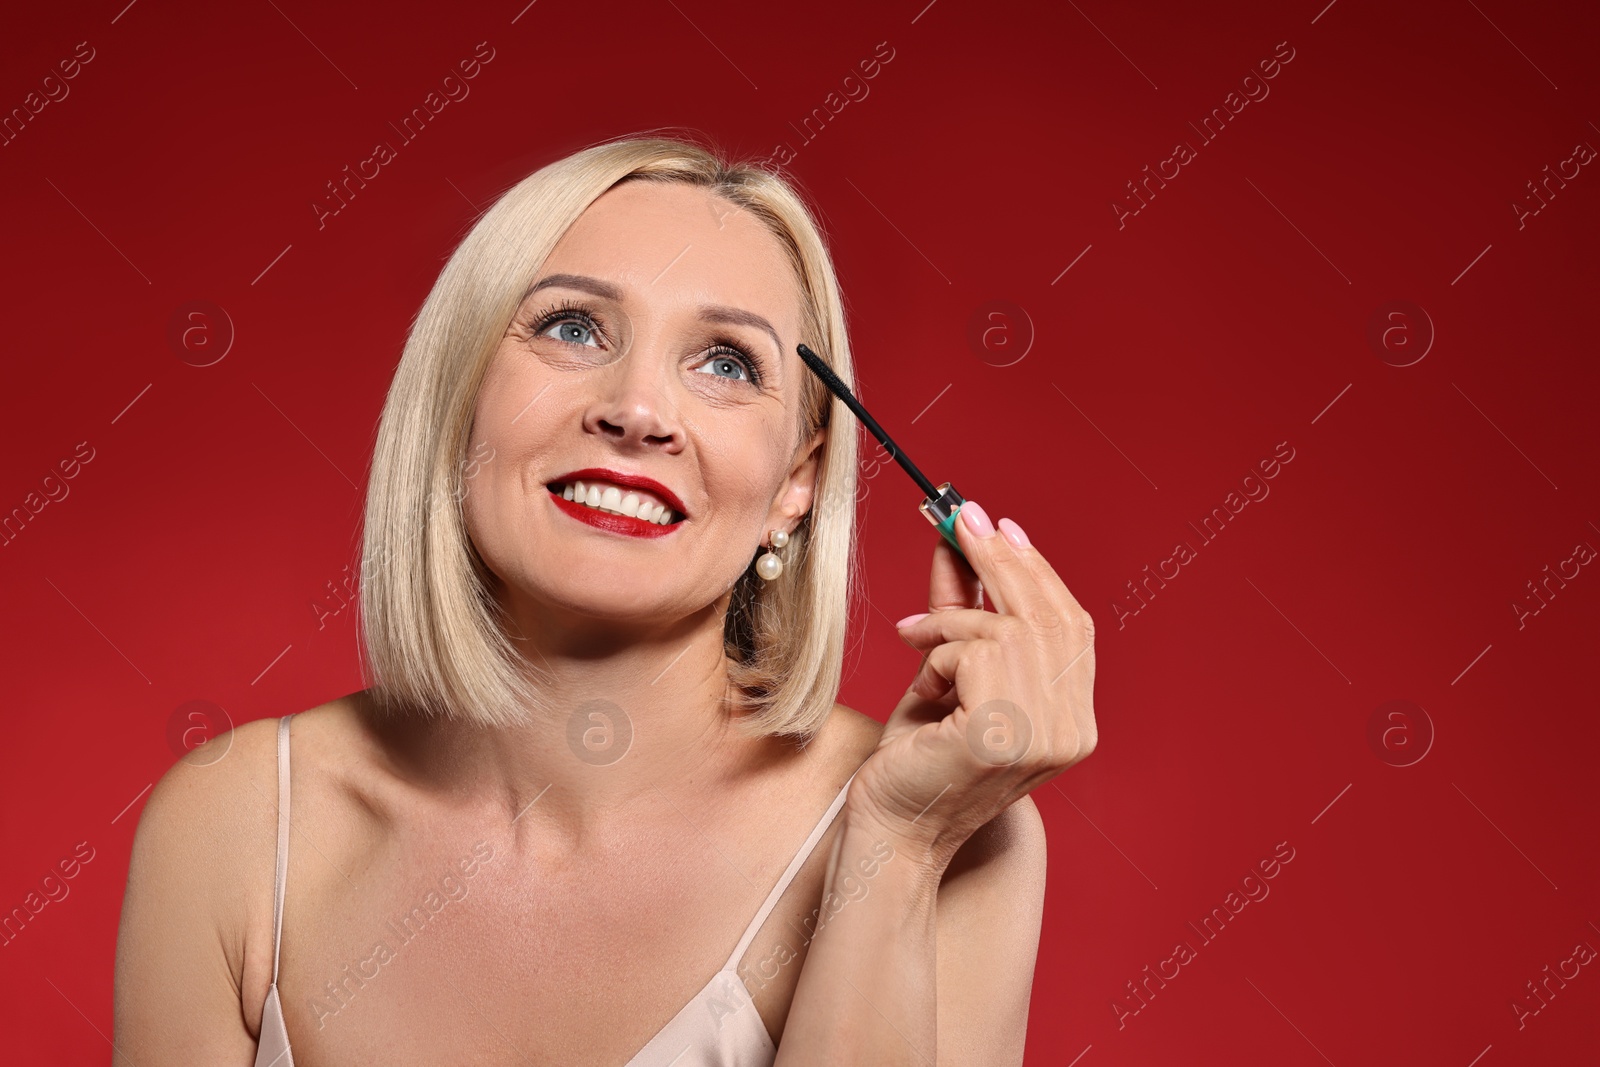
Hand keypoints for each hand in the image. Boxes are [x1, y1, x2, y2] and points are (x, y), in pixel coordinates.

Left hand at [848, 501, 1096, 866]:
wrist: (889, 831)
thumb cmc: (917, 759)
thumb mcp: (946, 673)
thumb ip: (962, 613)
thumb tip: (959, 543)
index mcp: (1074, 721)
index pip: (1072, 626)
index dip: (1038, 572)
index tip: (1001, 528)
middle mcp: (1072, 730)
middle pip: (1049, 616)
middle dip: (1000, 559)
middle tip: (961, 515)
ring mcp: (1043, 735)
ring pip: (1007, 628)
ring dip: (952, 621)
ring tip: (916, 637)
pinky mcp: (1001, 734)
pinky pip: (974, 652)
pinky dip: (938, 651)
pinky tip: (921, 677)